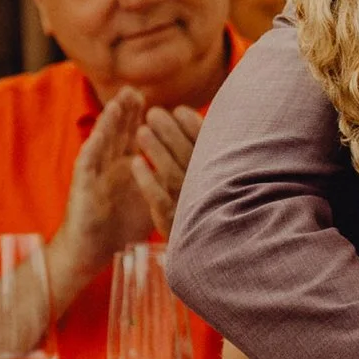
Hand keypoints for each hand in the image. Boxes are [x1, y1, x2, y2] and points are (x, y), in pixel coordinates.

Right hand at [50, 86, 157, 297]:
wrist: (93, 250)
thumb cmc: (123, 226)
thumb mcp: (151, 197)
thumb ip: (167, 179)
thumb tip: (197, 168)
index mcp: (126, 164)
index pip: (135, 134)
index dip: (145, 117)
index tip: (157, 99)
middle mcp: (109, 164)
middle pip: (118, 130)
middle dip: (127, 110)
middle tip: (136, 89)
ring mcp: (94, 172)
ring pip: (102, 140)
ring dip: (110, 120)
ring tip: (120, 101)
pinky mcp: (82, 185)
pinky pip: (87, 162)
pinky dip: (94, 146)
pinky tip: (100, 133)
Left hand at [127, 102, 204, 236]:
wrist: (207, 246)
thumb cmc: (208, 201)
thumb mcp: (214, 174)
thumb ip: (206, 148)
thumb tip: (189, 115)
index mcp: (222, 175)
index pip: (208, 145)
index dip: (192, 125)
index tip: (179, 111)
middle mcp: (208, 189)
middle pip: (188, 155)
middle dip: (170, 131)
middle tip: (153, 113)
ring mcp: (189, 205)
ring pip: (172, 173)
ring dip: (156, 151)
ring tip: (141, 131)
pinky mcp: (171, 221)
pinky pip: (159, 199)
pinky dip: (147, 180)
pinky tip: (136, 163)